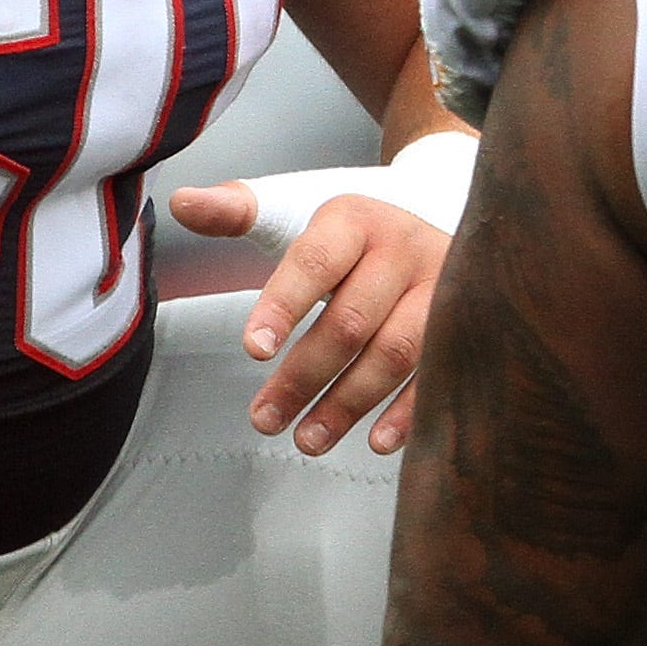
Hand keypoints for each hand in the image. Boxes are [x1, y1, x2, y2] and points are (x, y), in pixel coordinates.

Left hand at [161, 138, 470, 453]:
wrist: (432, 217)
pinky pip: (439, 372)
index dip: (283, 306)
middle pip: (351, 320)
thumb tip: (179, 204)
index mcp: (354, 219)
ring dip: (349, 403)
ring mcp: (442, 288)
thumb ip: (237, 212)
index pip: (314, 263)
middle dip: (304, 376)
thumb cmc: (347, 234)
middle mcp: (403, 248)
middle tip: (264, 420)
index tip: (252, 350)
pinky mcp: (466, 324)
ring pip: (397, 352)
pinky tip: (376, 442)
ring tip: (306, 440)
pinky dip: (408, 412)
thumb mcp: (295, 212)